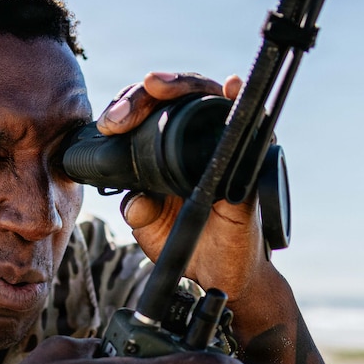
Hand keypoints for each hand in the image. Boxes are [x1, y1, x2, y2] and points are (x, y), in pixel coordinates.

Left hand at [97, 72, 272, 307]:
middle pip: (176, 96)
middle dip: (144, 95)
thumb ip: (138, 208)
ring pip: (209, 98)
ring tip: (157, 86)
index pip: (151, 109)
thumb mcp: (151, 225)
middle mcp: (198, 141)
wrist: (217, 277)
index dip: (129, 106)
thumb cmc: (186, 243)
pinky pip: (253, 127)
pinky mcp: (251, 163)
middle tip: (119, 115)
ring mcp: (226, 147)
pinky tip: (229, 86)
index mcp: (170, 149)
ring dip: (184, 85)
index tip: (109, 122)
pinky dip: (242, 101)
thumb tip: (135, 200)